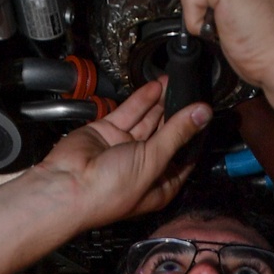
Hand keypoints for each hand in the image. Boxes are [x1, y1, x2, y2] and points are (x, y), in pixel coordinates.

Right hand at [37, 79, 210, 229]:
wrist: (68, 185)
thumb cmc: (109, 191)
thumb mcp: (153, 160)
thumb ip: (177, 134)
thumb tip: (202, 115)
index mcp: (159, 184)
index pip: (184, 156)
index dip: (194, 135)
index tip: (205, 114)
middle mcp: (143, 167)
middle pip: (166, 134)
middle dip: (178, 114)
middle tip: (192, 92)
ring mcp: (124, 148)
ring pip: (148, 120)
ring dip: (162, 102)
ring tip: (177, 83)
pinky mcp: (108, 132)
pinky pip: (129, 113)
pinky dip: (142, 100)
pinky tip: (157, 87)